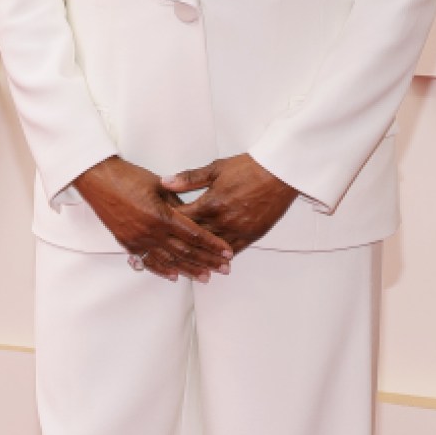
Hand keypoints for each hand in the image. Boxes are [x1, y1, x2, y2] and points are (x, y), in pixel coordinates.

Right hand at [73, 155, 232, 281]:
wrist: (98, 179)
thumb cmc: (128, 176)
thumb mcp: (159, 185)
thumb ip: (178, 202)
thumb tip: (196, 214)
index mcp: (162, 215)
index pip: (194, 234)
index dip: (213, 244)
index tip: (227, 252)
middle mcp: (151, 231)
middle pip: (185, 251)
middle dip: (207, 261)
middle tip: (224, 269)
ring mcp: (138, 239)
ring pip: (168, 260)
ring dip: (188, 270)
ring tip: (205, 277)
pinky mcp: (127, 243)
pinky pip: (147, 261)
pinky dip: (161, 269)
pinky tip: (173, 276)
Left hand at [159, 153, 296, 252]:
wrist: (278, 173)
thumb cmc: (249, 168)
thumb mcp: (216, 169)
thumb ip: (189, 178)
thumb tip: (165, 182)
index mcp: (210, 203)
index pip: (182, 219)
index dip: (167, 223)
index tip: (157, 228)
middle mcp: (222, 221)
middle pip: (195, 238)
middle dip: (180, 245)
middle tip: (165, 252)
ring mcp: (237, 230)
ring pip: (213, 250)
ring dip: (200, 258)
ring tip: (185, 266)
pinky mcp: (251, 235)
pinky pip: (233, 251)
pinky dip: (222, 259)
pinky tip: (214, 265)